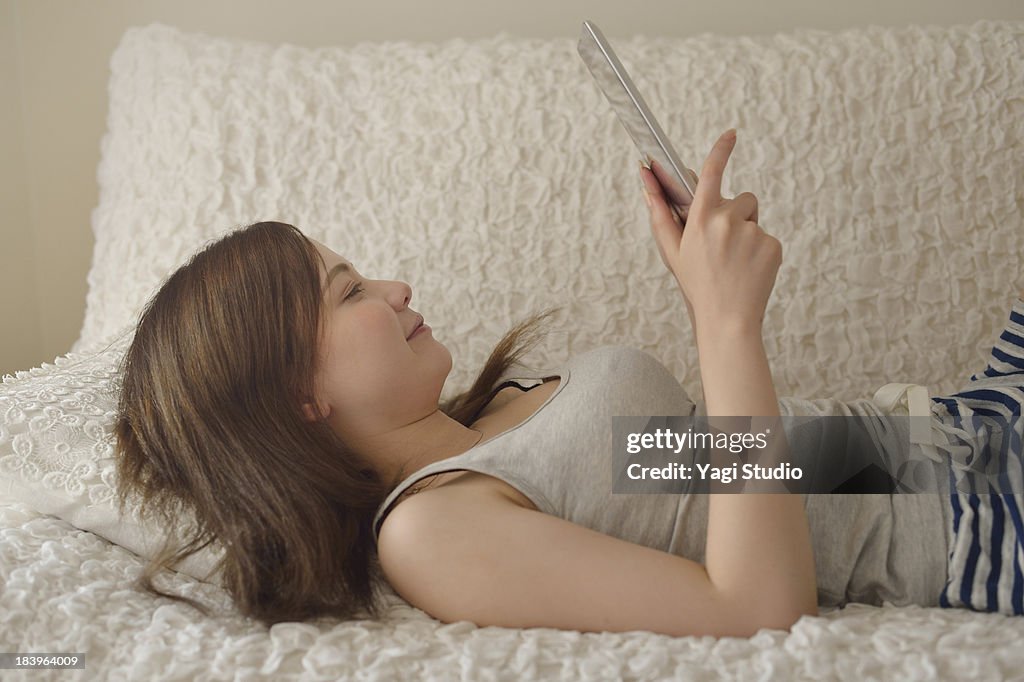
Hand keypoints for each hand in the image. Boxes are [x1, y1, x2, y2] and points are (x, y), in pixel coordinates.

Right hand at [640, 129, 780, 331]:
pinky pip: (767, 237)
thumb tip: (645, 180)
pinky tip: (749, 270)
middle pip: (741, 199)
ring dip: (747, 231)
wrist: (728, 320)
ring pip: (754, 218)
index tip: (731, 134)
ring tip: (736, 261)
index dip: (721, 150)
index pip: (711, 174)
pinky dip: (760, 250)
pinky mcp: (773, 245)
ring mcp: (753, 232)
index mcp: (701, 220)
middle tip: (723, 248)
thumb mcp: (673, 251)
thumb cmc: (697, 285)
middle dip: (734, 215)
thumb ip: (659, 213)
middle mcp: (727, 221)